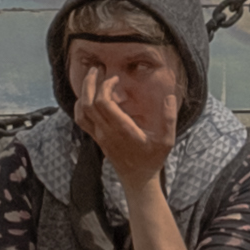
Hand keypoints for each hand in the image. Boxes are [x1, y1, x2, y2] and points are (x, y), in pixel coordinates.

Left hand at [71, 53, 181, 189]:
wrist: (137, 180)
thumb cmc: (152, 159)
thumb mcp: (166, 140)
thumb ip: (169, 119)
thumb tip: (169, 97)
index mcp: (121, 129)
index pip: (103, 103)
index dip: (105, 87)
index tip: (115, 79)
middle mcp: (106, 132)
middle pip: (87, 103)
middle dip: (89, 83)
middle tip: (96, 69)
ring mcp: (99, 136)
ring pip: (81, 111)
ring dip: (83, 93)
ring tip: (90, 79)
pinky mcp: (97, 138)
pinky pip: (81, 120)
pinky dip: (80, 106)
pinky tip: (88, 97)